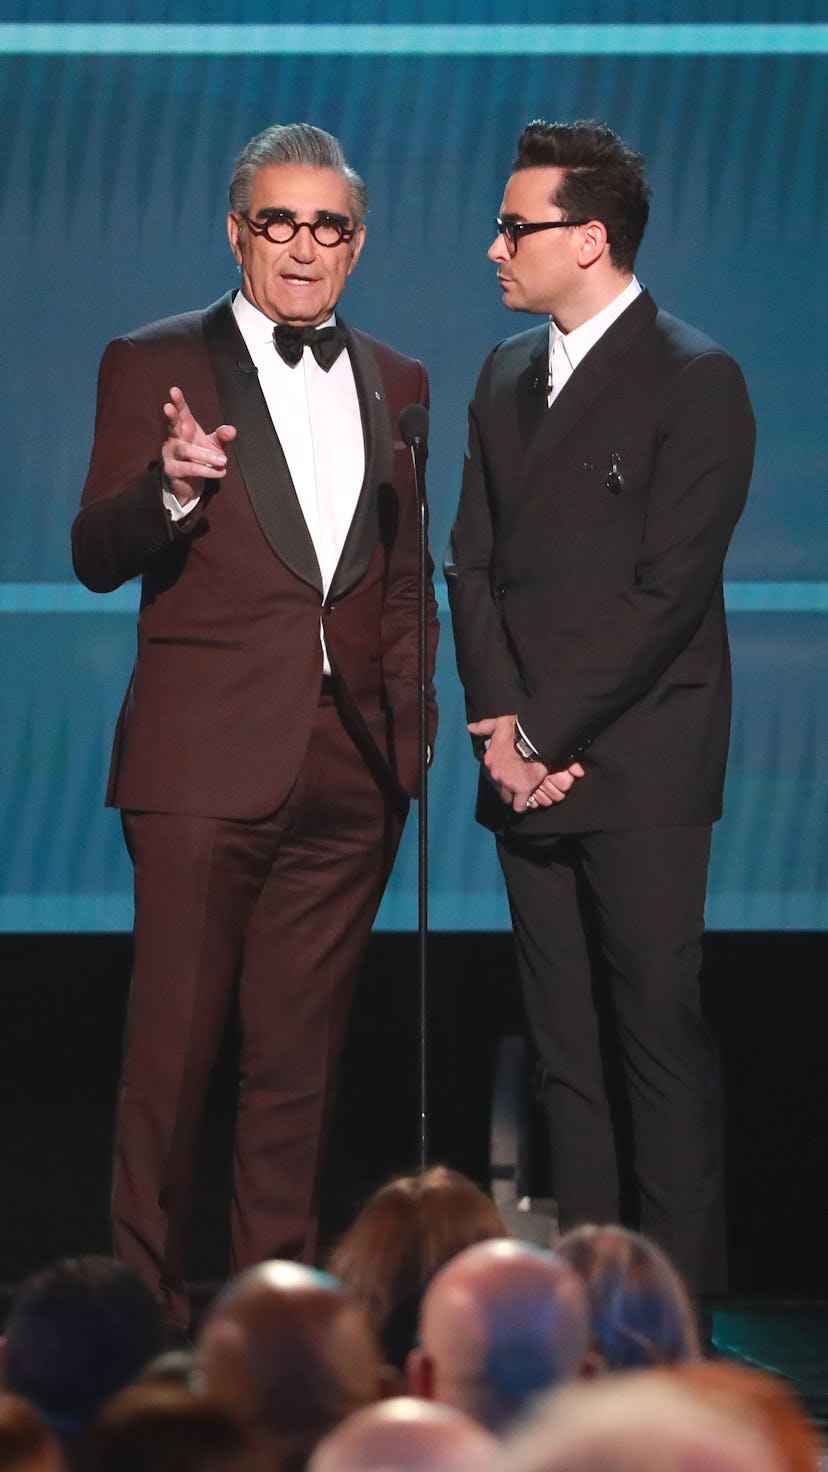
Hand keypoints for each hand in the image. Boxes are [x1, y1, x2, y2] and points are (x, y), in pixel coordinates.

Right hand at [161, 386, 236, 505]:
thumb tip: (232, 430)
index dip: (177, 401)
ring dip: (204, 454)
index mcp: (184, 427)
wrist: (190, 482)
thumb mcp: (214, 445)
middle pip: (171, 426)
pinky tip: (220, 472)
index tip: (174, 390)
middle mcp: (174, 438)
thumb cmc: (201, 457)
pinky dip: (206, 470)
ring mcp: (171, 454)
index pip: (181, 412)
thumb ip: (222, 436)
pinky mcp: (172, 470)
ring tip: (223, 460)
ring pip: (185, 450)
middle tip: (167, 407)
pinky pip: (190, 469)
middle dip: (170, 416)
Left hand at [468, 714, 584, 812]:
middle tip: (517, 783)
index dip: (502, 773)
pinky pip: (519, 806)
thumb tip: (470, 728)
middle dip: (506, 787)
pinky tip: (528, 802)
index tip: (510, 772)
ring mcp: (508, 783)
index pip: (493, 772)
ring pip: (507, 797)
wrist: (535, 737)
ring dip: (514, 796)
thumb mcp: (498, 723)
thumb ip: (483, 726)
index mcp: (491, 759)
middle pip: (498, 787)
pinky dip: (523, 805)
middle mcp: (496, 773)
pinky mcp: (522, 790)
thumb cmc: (518, 729)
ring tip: (523, 793)